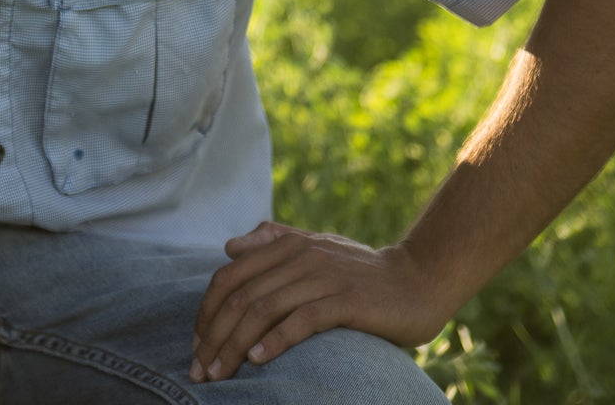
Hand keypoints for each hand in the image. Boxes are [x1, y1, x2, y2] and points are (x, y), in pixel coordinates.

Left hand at [190, 222, 449, 382]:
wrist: (418, 279)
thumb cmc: (361, 272)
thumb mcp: (315, 249)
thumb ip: (273, 241)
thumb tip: (230, 246)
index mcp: (287, 245)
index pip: (230, 275)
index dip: (207, 309)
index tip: (196, 342)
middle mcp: (299, 256)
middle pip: (240, 295)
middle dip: (214, 334)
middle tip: (199, 369)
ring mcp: (322, 276)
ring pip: (264, 308)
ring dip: (234, 344)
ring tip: (218, 374)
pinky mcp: (346, 301)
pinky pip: (302, 320)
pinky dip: (275, 339)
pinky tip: (257, 359)